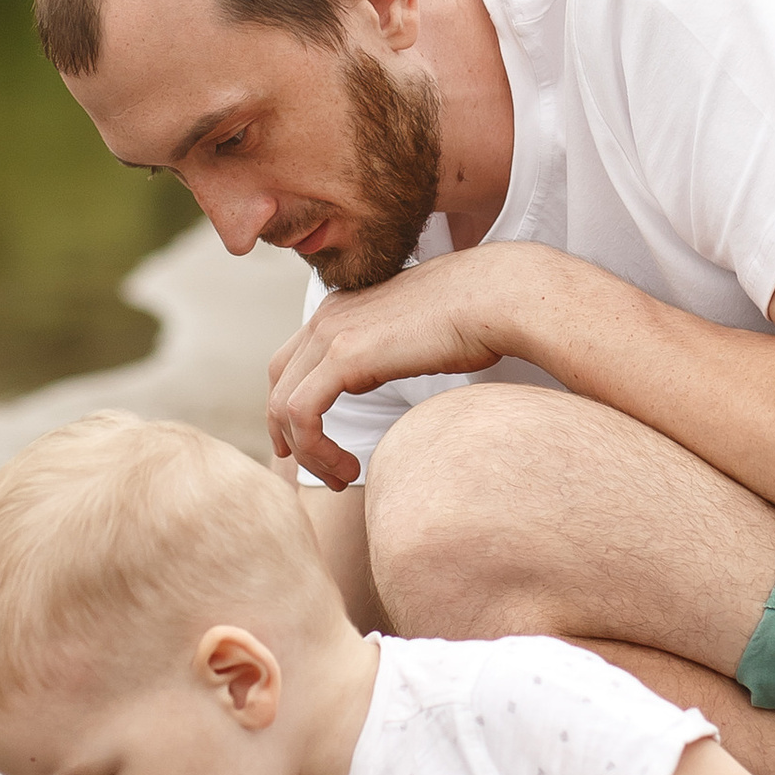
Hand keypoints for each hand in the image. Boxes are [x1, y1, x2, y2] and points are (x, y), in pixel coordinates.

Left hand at [267, 247, 563, 486]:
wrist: (497, 297)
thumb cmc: (476, 320)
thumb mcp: (414, 338)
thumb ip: (388, 353)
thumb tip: (386, 371)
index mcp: (341, 309)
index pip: (290, 362)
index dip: (290, 409)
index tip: (312, 448)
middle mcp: (326, 316)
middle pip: (276, 384)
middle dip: (288, 435)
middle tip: (323, 472)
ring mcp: (330, 332)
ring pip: (283, 406)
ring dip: (308, 453)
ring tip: (344, 478)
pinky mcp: (344, 355)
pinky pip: (301, 413)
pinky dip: (315, 449)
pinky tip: (350, 468)